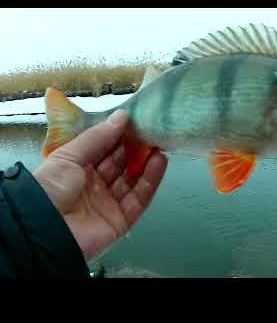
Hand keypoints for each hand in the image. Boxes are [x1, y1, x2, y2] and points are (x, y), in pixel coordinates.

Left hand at [33, 110, 167, 260]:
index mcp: (77, 170)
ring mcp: (108, 204)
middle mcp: (94, 186)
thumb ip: (97, 137)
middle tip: (151, 130)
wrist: (44, 232)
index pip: (103, 150)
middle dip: (135, 148)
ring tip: (159, 144)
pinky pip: (139, 199)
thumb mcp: (69, 156)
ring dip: (146, 163)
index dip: (118, 136)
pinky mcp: (121, 221)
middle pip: (120, 164)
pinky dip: (151, 181)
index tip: (135, 120)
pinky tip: (159, 162)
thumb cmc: (51, 188)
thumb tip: (122, 116)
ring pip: (133, 181)